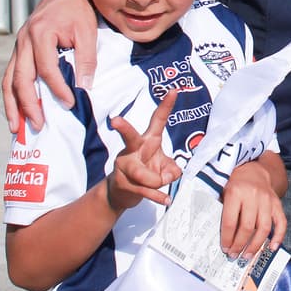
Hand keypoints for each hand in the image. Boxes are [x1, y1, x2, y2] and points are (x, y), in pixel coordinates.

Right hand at [1, 0, 96, 132]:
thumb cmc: (78, 10)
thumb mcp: (87, 31)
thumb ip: (86, 59)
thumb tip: (85, 88)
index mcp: (40, 34)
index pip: (46, 69)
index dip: (58, 89)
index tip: (71, 104)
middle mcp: (24, 40)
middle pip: (20, 78)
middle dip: (28, 105)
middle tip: (38, 126)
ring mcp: (19, 45)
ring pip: (9, 79)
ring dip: (12, 104)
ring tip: (15, 128)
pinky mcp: (19, 49)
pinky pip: (11, 75)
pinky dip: (12, 94)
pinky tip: (17, 111)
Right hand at [107, 91, 183, 210]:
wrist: (121, 193)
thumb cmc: (145, 172)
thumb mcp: (164, 167)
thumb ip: (172, 168)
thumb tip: (171, 174)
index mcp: (147, 140)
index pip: (157, 120)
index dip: (166, 106)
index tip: (174, 90)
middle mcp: (133, 150)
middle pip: (129, 136)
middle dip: (122, 128)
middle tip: (115, 121)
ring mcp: (125, 166)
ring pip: (145, 174)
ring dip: (157, 182)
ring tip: (161, 183)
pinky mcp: (123, 183)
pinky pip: (145, 191)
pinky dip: (158, 196)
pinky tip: (166, 200)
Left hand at [219, 158, 286, 258]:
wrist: (254, 169)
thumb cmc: (235, 184)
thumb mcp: (224, 192)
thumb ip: (223, 211)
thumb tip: (221, 237)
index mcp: (235, 192)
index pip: (231, 221)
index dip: (227, 238)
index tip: (225, 249)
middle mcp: (253, 195)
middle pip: (247, 227)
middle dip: (240, 245)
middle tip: (234, 255)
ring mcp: (267, 199)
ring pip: (264, 227)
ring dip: (256, 245)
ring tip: (248, 255)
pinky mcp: (277, 203)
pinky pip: (281, 222)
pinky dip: (279, 236)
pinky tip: (272, 247)